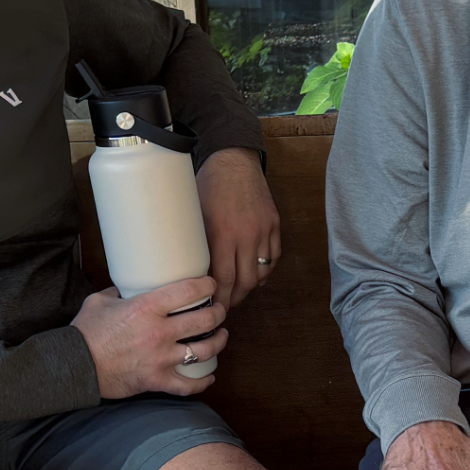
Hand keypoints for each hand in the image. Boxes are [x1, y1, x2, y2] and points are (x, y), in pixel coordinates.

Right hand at [72, 276, 226, 398]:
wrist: (75, 366)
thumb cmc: (85, 332)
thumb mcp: (100, 301)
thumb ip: (119, 292)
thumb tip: (130, 286)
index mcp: (146, 308)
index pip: (188, 291)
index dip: (206, 285)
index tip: (210, 285)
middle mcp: (159, 332)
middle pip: (205, 320)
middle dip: (218, 312)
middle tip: (219, 309)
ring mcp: (161, 358)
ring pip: (205, 350)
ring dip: (218, 342)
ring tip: (221, 336)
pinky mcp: (157, 380)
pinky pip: (188, 385)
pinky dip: (203, 382)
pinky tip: (210, 376)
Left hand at [197, 148, 280, 310]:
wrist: (233, 161)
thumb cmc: (209, 186)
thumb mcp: (196, 215)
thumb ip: (199, 243)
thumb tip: (195, 271)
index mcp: (223, 233)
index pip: (224, 278)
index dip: (221, 299)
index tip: (215, 308)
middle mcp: (247, 234)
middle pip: (246, 280)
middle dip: (235, 297)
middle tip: (225, 304)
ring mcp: (264, 230)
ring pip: (262, 271)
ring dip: (250, 285)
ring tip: (239, 290)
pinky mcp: (275, 224)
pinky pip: (274, 256)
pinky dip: (266, 269)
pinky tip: (256, 274)